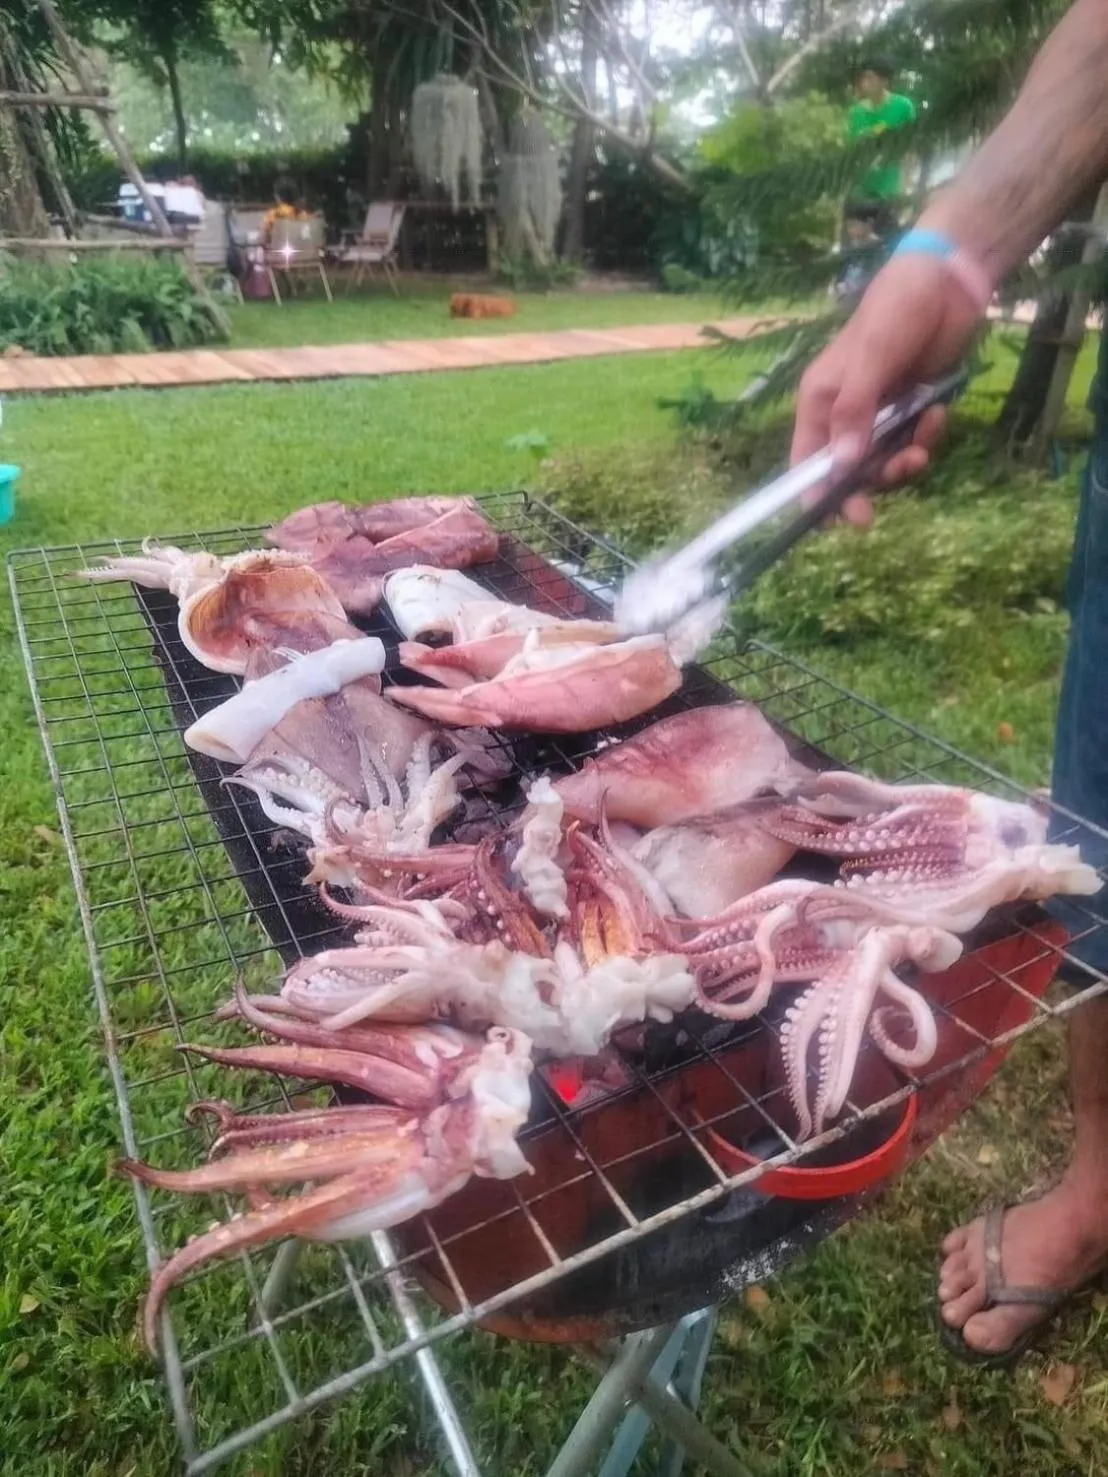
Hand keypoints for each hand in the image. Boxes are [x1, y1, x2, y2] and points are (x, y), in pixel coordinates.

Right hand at [792, 254, 982, 524]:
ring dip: (901, 464)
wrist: (948, 282)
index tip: (824, 521)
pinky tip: (938, 415)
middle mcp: (845, 413)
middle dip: (859, 490)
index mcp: (820, 401)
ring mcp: (881, 413)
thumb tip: (841, 465)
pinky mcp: (912, 409)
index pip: (805, 459)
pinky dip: (926, 437)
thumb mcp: (871, 360)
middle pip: (845, 471)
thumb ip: (854, 413)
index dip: (810, 492)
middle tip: (869, 516)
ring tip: (920, 450)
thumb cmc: (896, 311)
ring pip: (883, 461)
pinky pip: (913, 441)